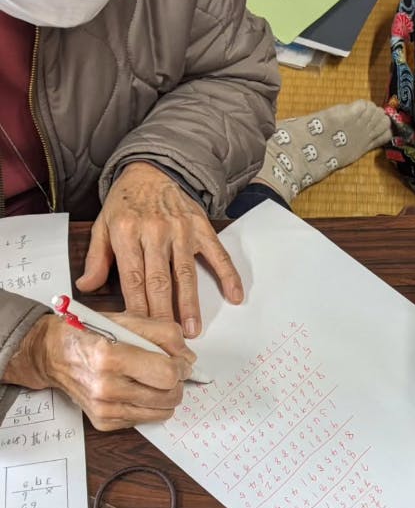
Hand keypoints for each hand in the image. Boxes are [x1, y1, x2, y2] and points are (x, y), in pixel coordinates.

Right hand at [2, 313, 194, 430]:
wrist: (51, 354)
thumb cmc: (90, 334)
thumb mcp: (127, 320)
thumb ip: (164, 334)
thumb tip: (189, 358)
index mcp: (110, 357)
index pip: (167, 373)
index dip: (181, 367)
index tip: (180, 361)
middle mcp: (105, 387)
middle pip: (169, 397)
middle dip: (177, 383)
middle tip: (169, 371)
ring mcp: (103, 408)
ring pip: (162, 412)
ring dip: (166, 396)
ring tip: (154, 380)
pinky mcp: (103, 422)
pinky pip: (144, 420)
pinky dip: (148, 406)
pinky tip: (136, 389)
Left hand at [75, 161, 243, 337]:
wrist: (152, 169)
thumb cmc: (126, 203)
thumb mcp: (103, 225)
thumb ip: (97, 258)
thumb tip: (86, 287)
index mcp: (127, 233)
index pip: (133, 278)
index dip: (138, 307)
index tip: (142, 331)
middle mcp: (155, 231)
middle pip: (160, 280)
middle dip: (164, 312)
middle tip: (169, 338)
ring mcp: (182, 230)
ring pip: (186, 273)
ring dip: (190, 303)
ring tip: (193, 328)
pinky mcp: (202, 227)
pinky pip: (218, 254)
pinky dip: (228, 275)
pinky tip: (234, 295)